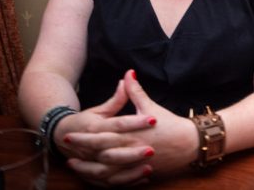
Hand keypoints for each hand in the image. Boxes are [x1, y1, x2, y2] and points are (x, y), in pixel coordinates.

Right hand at [57, 79, 156, 185]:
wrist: (60, 136)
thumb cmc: (84, 121)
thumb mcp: (100, 109)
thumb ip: (117, 98)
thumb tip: (129, 76)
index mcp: (95, 127)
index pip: (118, 124)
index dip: (136, 122)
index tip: (153, 119)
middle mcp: (92, 147)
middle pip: (114, 150)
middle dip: (133, 151)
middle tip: (153, 149)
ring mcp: (92, 162)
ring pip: (111, 170)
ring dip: (130, 170)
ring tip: (150, 166)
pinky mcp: (94, 174)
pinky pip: (111, 182)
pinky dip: (126, 181)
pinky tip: (144, 178)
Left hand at [65, 70, 197, 184]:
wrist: (189, 144)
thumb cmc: (169, 124)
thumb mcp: (150, 107)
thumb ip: (135, 92)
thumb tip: (128, 73)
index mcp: (131, 134)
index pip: (101, 137)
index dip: (83, 136)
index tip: (68, 134)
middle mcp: (130, 151)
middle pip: (99, 154)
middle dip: (81, 152)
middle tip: (65, 148)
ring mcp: (134, 165)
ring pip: (106, 172)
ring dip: (88, 169)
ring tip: (74, 165)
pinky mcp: (140, 174)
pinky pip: (118, 181)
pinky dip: (105, 180)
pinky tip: (95, 177)